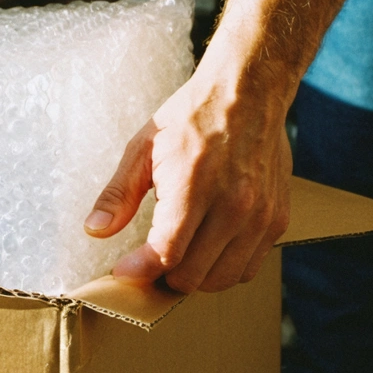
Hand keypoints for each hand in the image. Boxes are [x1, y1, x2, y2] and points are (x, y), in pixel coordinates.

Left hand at [83, 68, 291, 293]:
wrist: (247, 93)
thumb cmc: (191, 118)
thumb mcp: (143, 148)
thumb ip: (118, 194)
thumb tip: (95, 229)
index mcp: (195, 185)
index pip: (167, 252)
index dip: (141, 270)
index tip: (123, 271)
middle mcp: (233, 205)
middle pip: (192, 275)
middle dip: (163, 277)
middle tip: (149, 262)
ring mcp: (259, 215)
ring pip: (222, 279)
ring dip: (195, 278)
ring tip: (178, 258)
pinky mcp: (276, 219)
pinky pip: (248, 267)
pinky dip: (224, 269)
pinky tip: (208, 250)